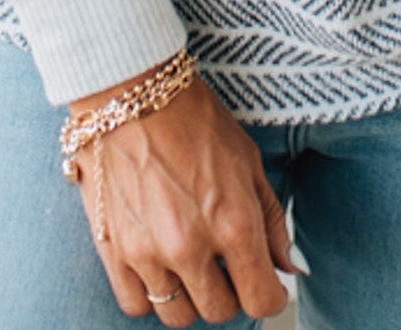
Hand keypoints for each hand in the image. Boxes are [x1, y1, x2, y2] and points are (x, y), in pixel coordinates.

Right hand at [67, 69, 303, 322]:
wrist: (131, 92)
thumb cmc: (194, 118)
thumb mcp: (248, 160)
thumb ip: (271, 220)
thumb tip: (287, 266)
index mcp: (233, 222)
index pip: (261, 301)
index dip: (270, 296)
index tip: (266, 286)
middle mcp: (191, 245)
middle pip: (220, 311)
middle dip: (229, 292)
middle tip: (224, 264)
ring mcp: (148, 252)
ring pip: (177, 315)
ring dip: (189, 296)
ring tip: (189, 262)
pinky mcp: (113, 250)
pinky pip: (135, 304)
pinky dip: (149, 292)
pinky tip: (156, 263)